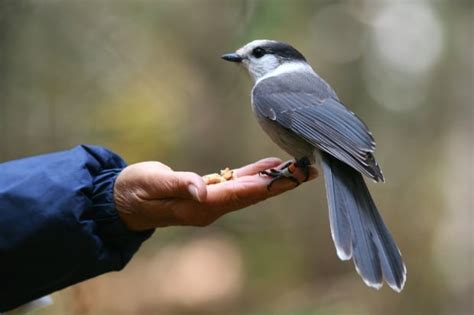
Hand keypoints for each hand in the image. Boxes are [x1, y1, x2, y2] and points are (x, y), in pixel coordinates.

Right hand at [114, 158, 317, 230]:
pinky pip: (237, 183)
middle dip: (281, 184)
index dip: (268, 185)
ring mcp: (211, 201)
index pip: (240, 194)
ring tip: (298, 168)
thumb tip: (202, 189)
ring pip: (249, 189)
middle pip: (253, 194)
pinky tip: (270, 167)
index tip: (292, 176)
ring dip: (273, 180)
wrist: (123, 200)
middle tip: (309, 172)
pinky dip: (255, 175)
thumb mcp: (152, 184)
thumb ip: (177, 184)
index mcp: (200, 206)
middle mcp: (211, 206)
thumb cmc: (134, 190)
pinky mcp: (207, 192)